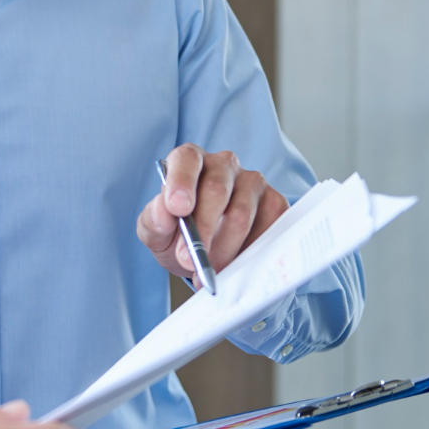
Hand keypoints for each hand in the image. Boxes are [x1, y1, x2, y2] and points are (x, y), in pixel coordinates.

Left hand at [137, 144, 288, 283]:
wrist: (204, 255)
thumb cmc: (176, 235)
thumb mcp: (155, 231)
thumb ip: (153, 220)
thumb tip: (163, 212)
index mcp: (189, 161)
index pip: (186, 159)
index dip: (182, 182)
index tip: (178, 209)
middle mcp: (223, 165)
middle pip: (216, 189)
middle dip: (201, 229)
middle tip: (189, 259)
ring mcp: (253, 182)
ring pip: (242, 214)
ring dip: (222, 249)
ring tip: (207, 269)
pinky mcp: (275, 204)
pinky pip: (267, 229)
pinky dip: (248, 254)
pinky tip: (233, 265)